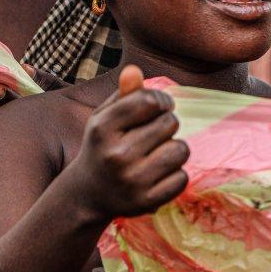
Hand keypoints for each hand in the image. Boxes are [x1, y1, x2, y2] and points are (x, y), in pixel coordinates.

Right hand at [70, 65, 188, 221]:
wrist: (88, 195)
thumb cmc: (102, 146)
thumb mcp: (105, 118)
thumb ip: (123, 93)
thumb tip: (134, 69)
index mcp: (102, 128)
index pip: (150, 100)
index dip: (161, 100)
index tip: (157, 108)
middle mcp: (116, 155)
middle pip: (170, 123)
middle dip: (167, 124)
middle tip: (153, 134)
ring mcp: (132, 181)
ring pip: (181, 150)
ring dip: (175, 149)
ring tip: (157, 153)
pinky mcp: (146, 202)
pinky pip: (182, 177)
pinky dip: (175, 174)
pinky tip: (157, 175)